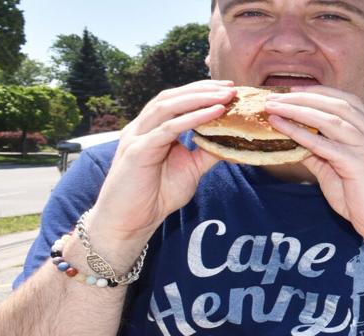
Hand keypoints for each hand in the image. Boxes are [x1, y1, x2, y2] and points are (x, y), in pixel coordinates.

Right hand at [84, 80, 235, 259]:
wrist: (130, 221)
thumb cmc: (156, 195)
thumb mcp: (190, 170)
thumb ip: (207, 153)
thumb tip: (233, 140)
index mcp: (152, 129)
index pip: (177, 100)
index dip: (201, 91)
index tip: (228, 89)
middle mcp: (142, 127)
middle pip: (172, 97)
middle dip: (202, 89)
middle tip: (231, 86)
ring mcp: (137, 136)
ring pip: (168, 106)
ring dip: (199, 98)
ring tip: (225, 96)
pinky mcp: (138, 150)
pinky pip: (167, 129)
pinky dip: (192, 119)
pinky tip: (213, 113)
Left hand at [264, 87, 363, 264]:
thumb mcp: (341, 173)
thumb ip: (321, 155)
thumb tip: (296, 142)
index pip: (349, 102)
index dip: (321, 93)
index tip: (295, 91)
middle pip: (338, 104)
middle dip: (304, 97)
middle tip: (276, 96)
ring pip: (330, 118)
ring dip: (298, 110)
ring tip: (274, 107)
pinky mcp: (360, 164)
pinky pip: (325, 144)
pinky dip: (301, 133)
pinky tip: (283, 127)